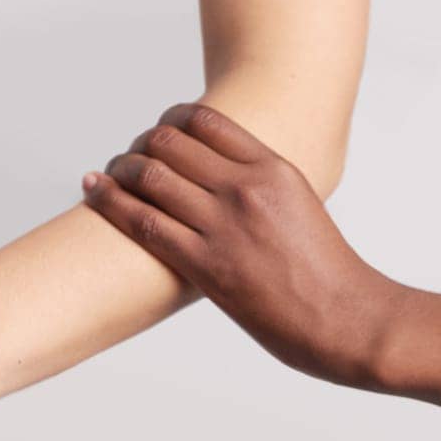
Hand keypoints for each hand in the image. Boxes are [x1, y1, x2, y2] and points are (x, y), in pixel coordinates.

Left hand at [81, 103, 399, 385]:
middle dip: (140, 145)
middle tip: (126, 159)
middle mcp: (246, 188)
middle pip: (170, 142)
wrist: (346, 320)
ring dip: (119, 170)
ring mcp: (225, 225)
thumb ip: (265, 193)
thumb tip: (233, 191)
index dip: (170, 121)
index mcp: (274, 169)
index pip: (206, 120)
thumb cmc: (329, 277)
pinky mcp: (208, 266)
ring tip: (103, 176)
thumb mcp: (302, 212)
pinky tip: (93, 192)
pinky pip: (144, 223)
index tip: (157, 134)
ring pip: (150, 176)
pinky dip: (110, 202)